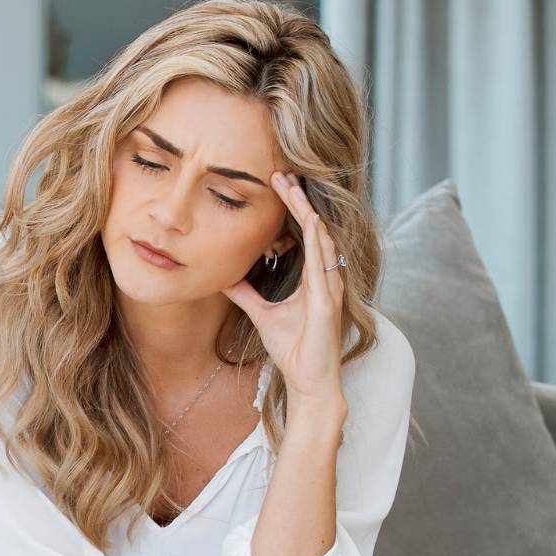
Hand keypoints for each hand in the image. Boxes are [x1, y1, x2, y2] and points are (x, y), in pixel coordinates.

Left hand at [222, 172, 345, 415]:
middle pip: (314, 228)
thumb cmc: (293, 350)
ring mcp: (330, 288)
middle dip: (299, 200)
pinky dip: (317, 242)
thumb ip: (246, 293)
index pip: (304, 234)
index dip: (292, 208)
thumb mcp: (262, 314)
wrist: (309, 383)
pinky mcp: (328, 303)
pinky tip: (311, 222)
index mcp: (314, 278)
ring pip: (321, 239)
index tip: (278, 185)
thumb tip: (225, 275)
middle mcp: (326, 278)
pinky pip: (323, 265)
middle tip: (282, 172)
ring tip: (294, 187)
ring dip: (306, 212)